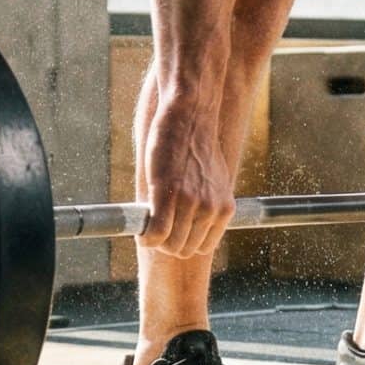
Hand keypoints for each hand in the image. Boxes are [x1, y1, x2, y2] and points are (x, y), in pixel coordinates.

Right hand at [137, 95, 237, 258]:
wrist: (191, 114)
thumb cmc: (197, 143)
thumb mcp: (214, 178)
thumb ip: (209, 202)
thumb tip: (197, 220)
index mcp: (224, 208)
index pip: (202, 247)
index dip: (183, 242)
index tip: (171, 231)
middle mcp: (211, 209)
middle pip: (183, 250)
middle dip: (166, 243)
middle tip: (155, 226)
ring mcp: (190, 203)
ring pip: (168, 245)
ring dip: (154, 239)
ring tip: (148, 223)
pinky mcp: (167, 194)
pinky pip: (155, 233)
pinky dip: (145, 236)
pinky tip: (140, 229)